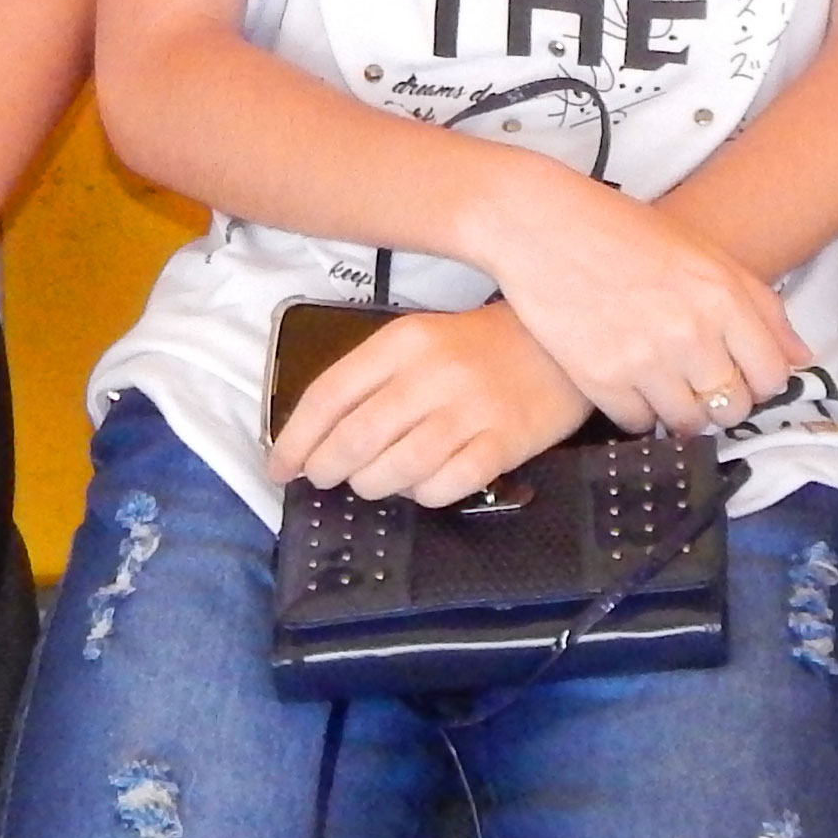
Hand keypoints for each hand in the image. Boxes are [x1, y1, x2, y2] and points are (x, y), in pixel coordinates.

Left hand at [274, 305, 592, 504]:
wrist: (556, 345)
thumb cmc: (477, 348)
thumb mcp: (420, 342)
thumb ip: (371, 381)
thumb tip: (316, 439)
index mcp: (403, 340)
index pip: (329, 395)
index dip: (295, 439)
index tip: (280, 468)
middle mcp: (433, 373)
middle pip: (355, 439)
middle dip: (327, 470)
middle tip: (325, 479)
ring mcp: (470, 410)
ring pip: (394, 470)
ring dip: (371, 486)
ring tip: (374, 482)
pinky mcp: (503, 444)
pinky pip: (442, 488)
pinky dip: (420, 496)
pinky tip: (422, 485)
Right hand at [448, 158, 801, 438]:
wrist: (539, 223)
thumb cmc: (623, 230)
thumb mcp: (703, 252)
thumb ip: (760, 305)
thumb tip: (800, 358)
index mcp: (723, 294)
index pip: (772, 375)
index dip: (761, 381)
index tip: (743, 374)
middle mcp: (690, 331)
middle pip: (732, 407)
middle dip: (722, 401)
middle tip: (701, 382)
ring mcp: (644, 359)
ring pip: (688, 424)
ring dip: (681, 413)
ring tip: (665, 385)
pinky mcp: (599, 379)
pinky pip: (638, 424)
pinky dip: (638, 412)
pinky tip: (630, 384)